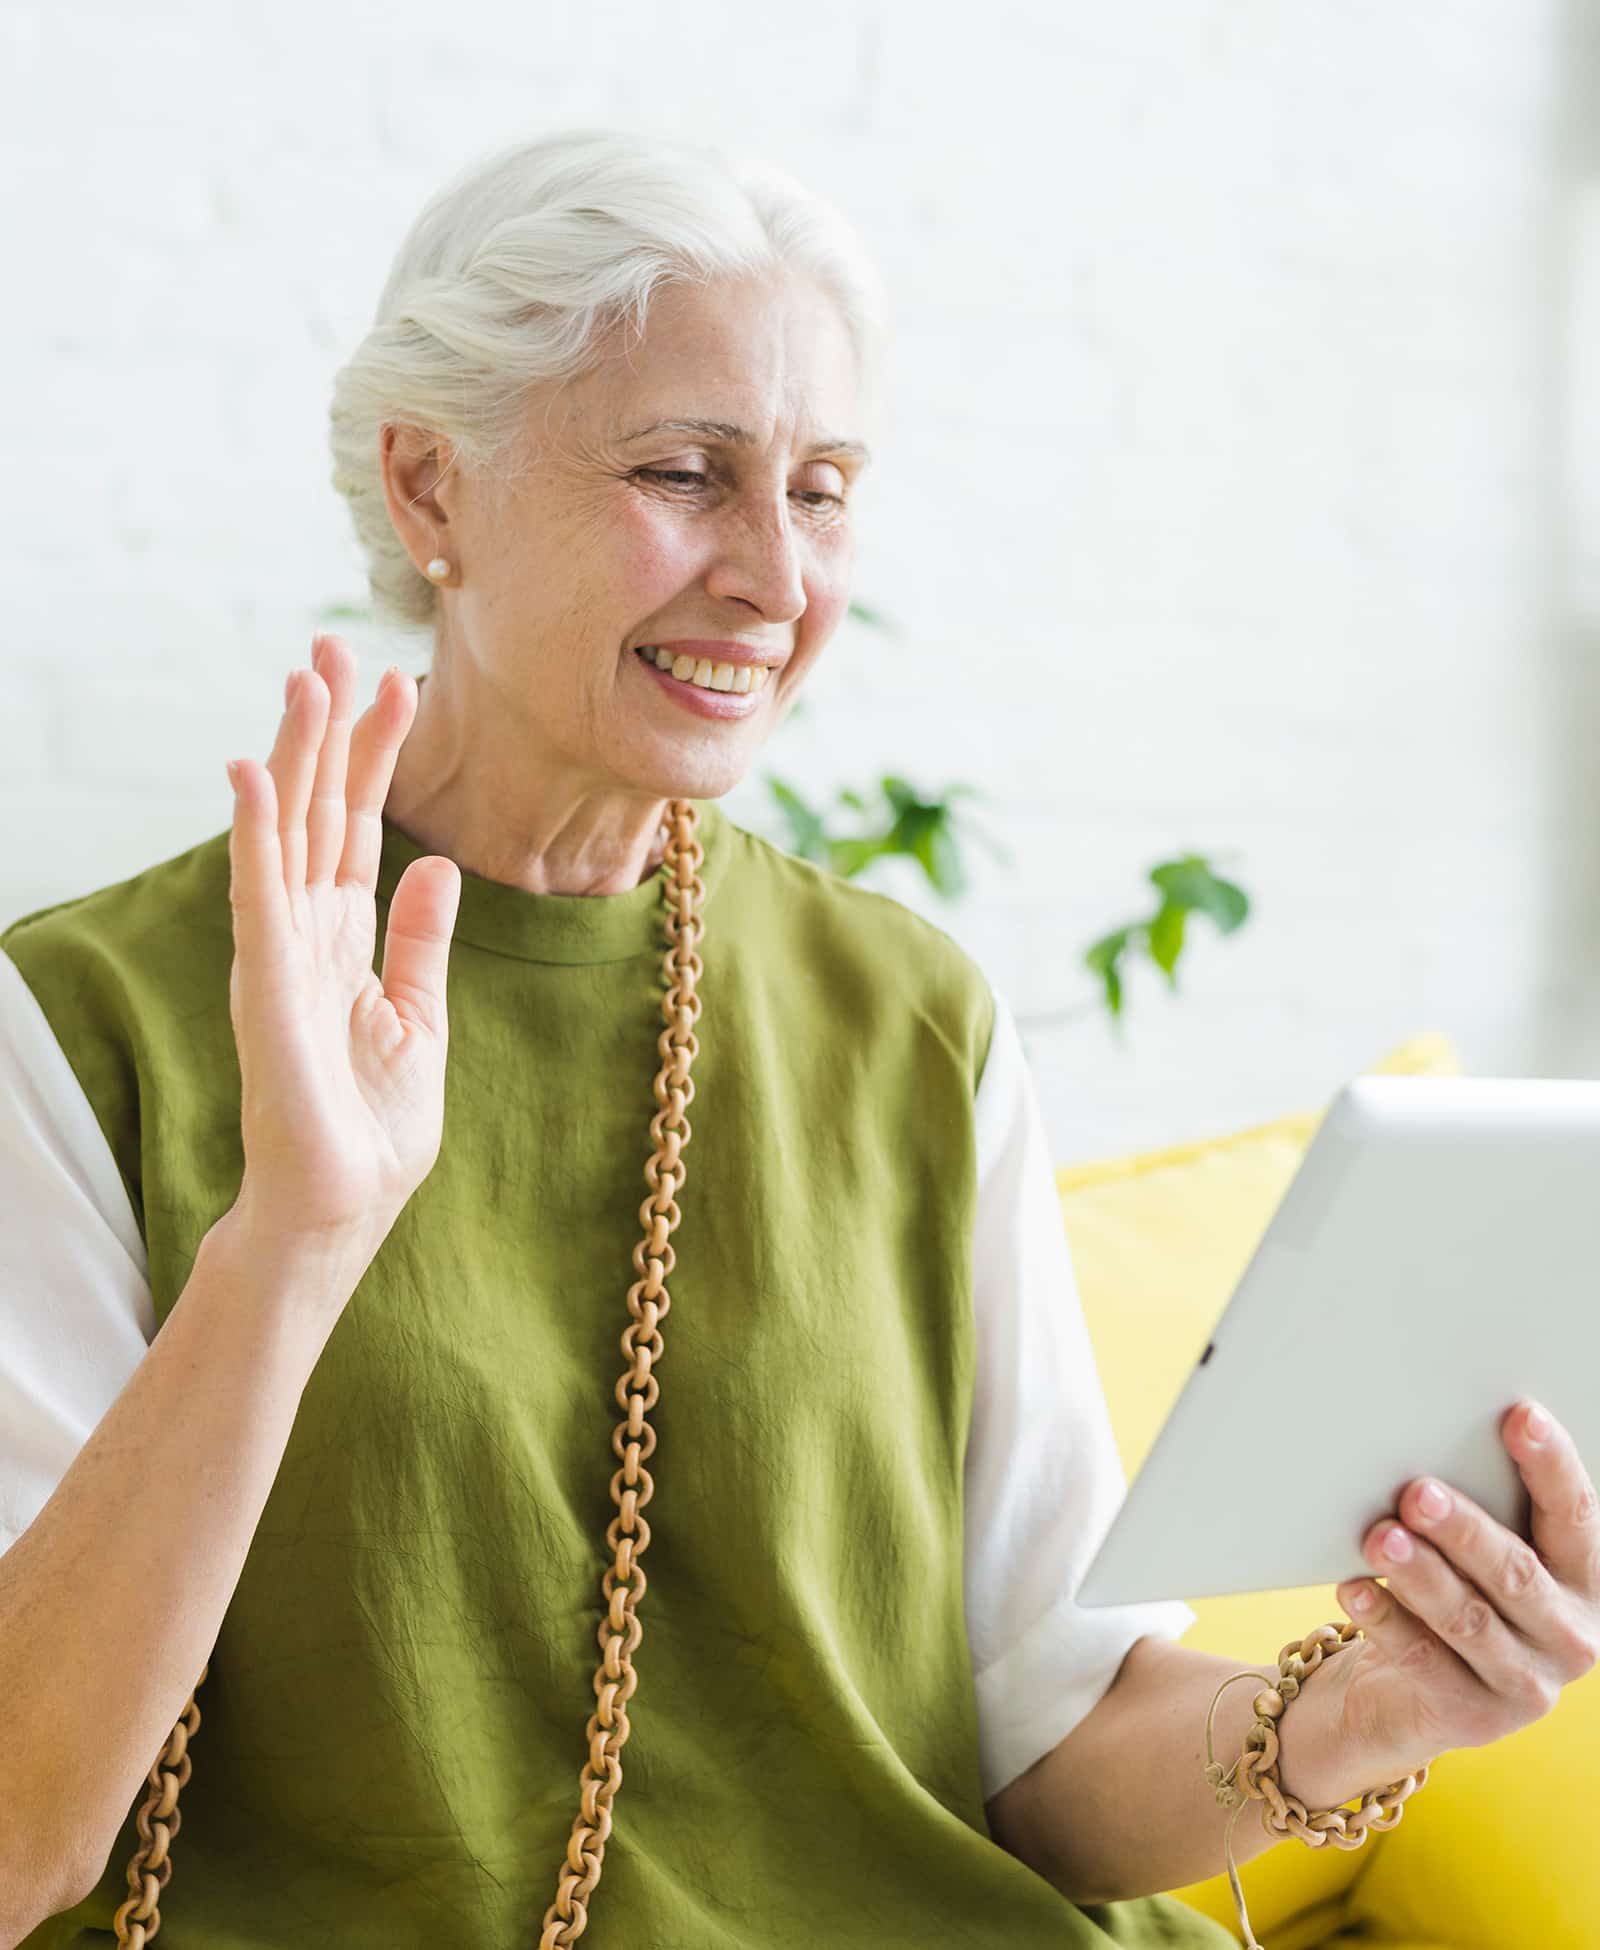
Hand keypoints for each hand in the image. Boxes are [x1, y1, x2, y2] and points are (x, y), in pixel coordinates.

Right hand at [225, 635, 460, 1266]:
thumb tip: (437, 865)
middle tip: (335, 645)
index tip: (400, 684)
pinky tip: (254, 772)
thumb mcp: (416, 1016)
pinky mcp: (264, 984)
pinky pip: (258, 894)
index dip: (377, 756)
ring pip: (287, 833)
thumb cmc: (370, 1126)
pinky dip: (256, 832)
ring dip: (293, 755)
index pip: (359, 826)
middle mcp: (304, 932)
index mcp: (344, 939)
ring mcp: (279, 954)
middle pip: (319, 810)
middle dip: (330, 729)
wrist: (340, 1207)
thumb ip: (419, 939)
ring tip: (304, 677)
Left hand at [1313, 1401, 1599, 1797]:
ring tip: (1380, 1536)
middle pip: (1517, 1572)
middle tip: (1418, 1491)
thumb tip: (1427, 1432)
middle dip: (1466, 1530)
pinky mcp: (1475, 1718)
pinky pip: (1424, 1659)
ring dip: (1421, 1574)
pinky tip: (1354, 1586)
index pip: (1575, 1513)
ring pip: (1469, 1619)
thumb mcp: (1474, 1551)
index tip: (1520, 1414)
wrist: (1406, 1692)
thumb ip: (1478, 1504)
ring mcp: (1527, 1684)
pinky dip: (1386, 1617)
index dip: (1551, 1463)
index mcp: (1585, 1579)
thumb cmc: (1449, 1590)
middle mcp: (1570, 1635)